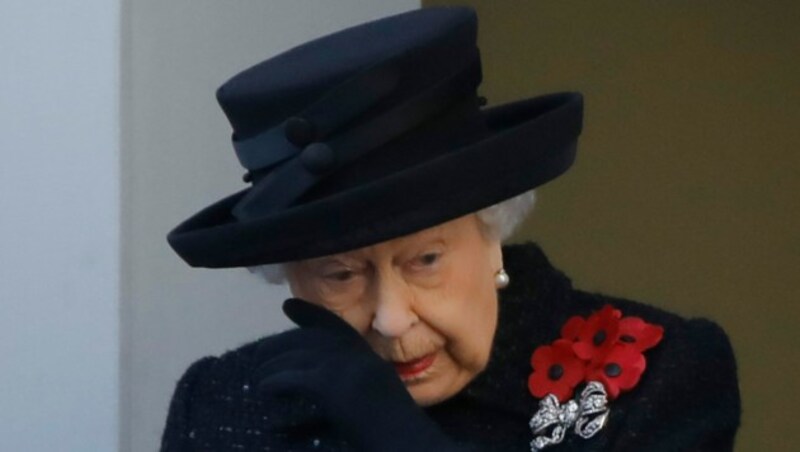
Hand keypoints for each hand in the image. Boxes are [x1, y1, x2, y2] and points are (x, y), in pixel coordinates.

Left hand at [255, 298, 466, 451]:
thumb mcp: (372, 399)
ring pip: (296, 357)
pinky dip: (275, 383)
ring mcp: (343, 366)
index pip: (333, 325)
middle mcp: (354, 354)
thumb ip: (349, 389)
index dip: (309, 314)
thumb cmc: (393, 429)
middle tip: (258, 355)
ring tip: (257, 377)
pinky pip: (293, 378)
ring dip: (272, 367)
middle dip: (279, 344)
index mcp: (366, 356)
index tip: (289, 305)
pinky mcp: (329, 383)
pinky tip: (264, 389)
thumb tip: (323, 390)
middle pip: (307, 339)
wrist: (403, 438)